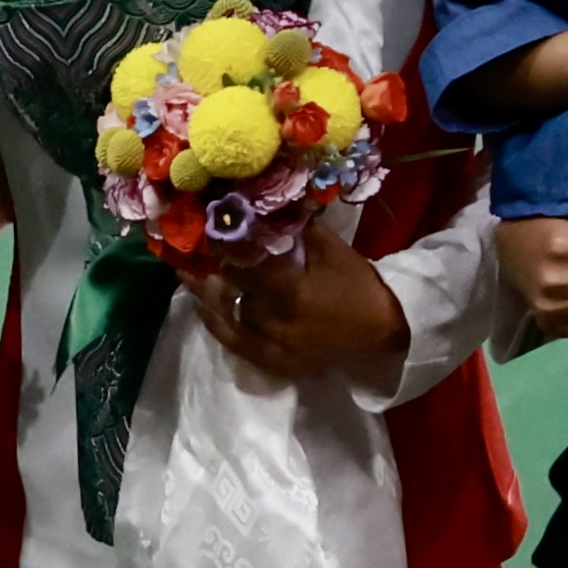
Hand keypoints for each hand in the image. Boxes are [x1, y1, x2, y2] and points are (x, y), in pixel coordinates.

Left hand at [184, 217, 409, 389]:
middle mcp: (275, 324)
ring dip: (208, 293)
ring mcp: (271, 347)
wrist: (382, 334)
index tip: (208, 228)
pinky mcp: (272, 363)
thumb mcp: (333, 251)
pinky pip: (233, 342)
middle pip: (231, 291)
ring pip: (228, 315)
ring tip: (185, 271)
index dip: (225, 248)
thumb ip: (299, 230)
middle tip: (190, 247)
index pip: (244, 267)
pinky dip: (215, 322)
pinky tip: (200, 305)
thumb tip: (269, 204)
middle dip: (213, 269)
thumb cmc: (359, 288)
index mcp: (292, 293)